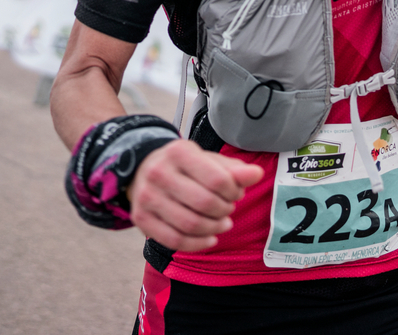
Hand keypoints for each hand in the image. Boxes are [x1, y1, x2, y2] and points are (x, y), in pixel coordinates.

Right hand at [128, 139, 263, 250]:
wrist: (144, 169)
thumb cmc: (185, 166)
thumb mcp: (209, 160)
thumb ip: (234, 169)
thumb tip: (257, 174)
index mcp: (179, 152)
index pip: (218, 180)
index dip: (234, 191)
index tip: (236, 193)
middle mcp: (159, 173)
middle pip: (204, 203)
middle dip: (224, 210)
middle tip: (229, 209)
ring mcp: (146, 197)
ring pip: (189, 224)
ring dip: (214, 228)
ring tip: (223, 223)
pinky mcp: (141, 218)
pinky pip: (173, 240)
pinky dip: (197, 244)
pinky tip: (210, 238)